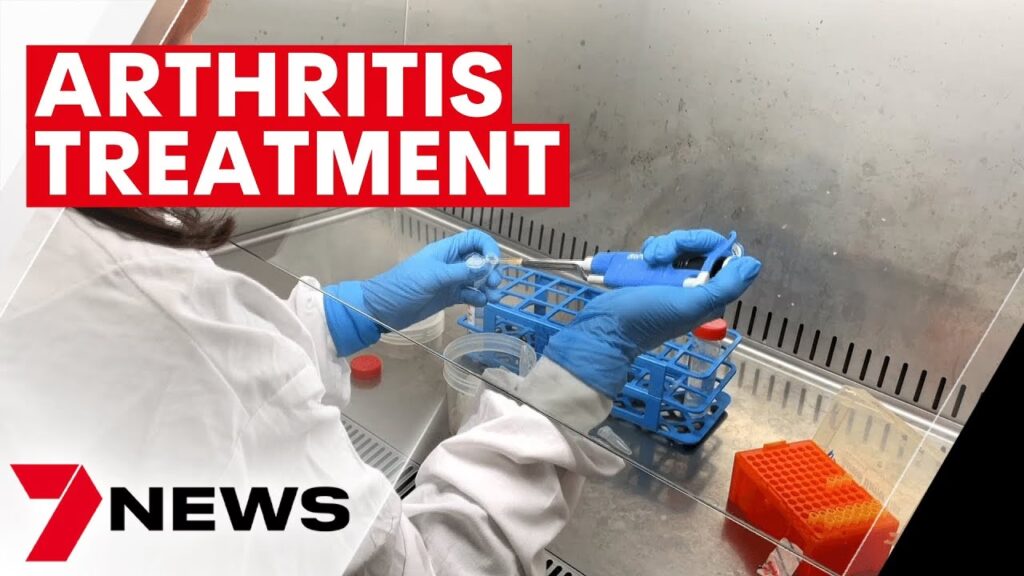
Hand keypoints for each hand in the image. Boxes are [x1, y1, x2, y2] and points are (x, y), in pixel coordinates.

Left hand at [323, 230, 500, 354]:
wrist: (382, 309)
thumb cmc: (402, 286)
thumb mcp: (433, 277)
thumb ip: (460, 271)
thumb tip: (486, 265)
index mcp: (445, 250)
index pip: (474, 240)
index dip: (487, 247)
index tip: (494, 262)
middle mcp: (451, 263)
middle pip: (480, 259)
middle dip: (491, 270)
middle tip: (494, 283)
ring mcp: (450, 280)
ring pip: (477, 278)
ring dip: (488, 286)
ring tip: (493, 297)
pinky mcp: (448, 296)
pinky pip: (469, 294)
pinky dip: (478, 298)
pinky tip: (480, 303)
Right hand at [544, 230, 761, 396]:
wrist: (605, 328)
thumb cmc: (646, 318)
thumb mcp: (688, 304)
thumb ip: (723, 287)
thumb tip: (753, 264)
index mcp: (709, 294)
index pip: (719, 255)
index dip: (702, 244)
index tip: (682, 248)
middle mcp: (694, 286)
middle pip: (697, 246)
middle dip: (676, 244)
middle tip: (656, 258)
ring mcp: (672, 280)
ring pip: (677, 246)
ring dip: (661, 247)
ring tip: (646, 261)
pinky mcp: (652, 275)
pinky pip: (659, 251)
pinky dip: (651, 251)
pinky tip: (641, 260)